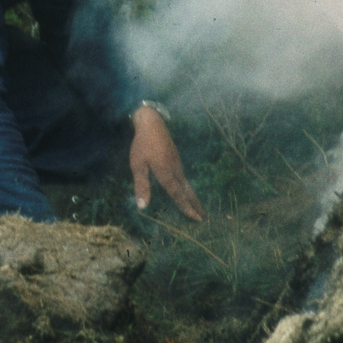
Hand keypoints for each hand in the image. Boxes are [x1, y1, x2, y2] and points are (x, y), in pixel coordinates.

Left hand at [129, 106, 204, 221]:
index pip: (177, 194)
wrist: (152, 123)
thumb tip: (142, 206)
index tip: (195, 218)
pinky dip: (188, 188)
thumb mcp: (138, 165)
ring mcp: (177, 164)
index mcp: (166, 173)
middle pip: (187, 191)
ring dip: (193, 198)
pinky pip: (184, 178)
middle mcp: (175, 170)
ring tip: (200, 209)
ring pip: (187, 184)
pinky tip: (187, 191)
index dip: (186, 207)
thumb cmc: (142, 144)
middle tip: (205, 218)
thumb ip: (141, 186)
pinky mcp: (176, 160)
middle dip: (195, 205)